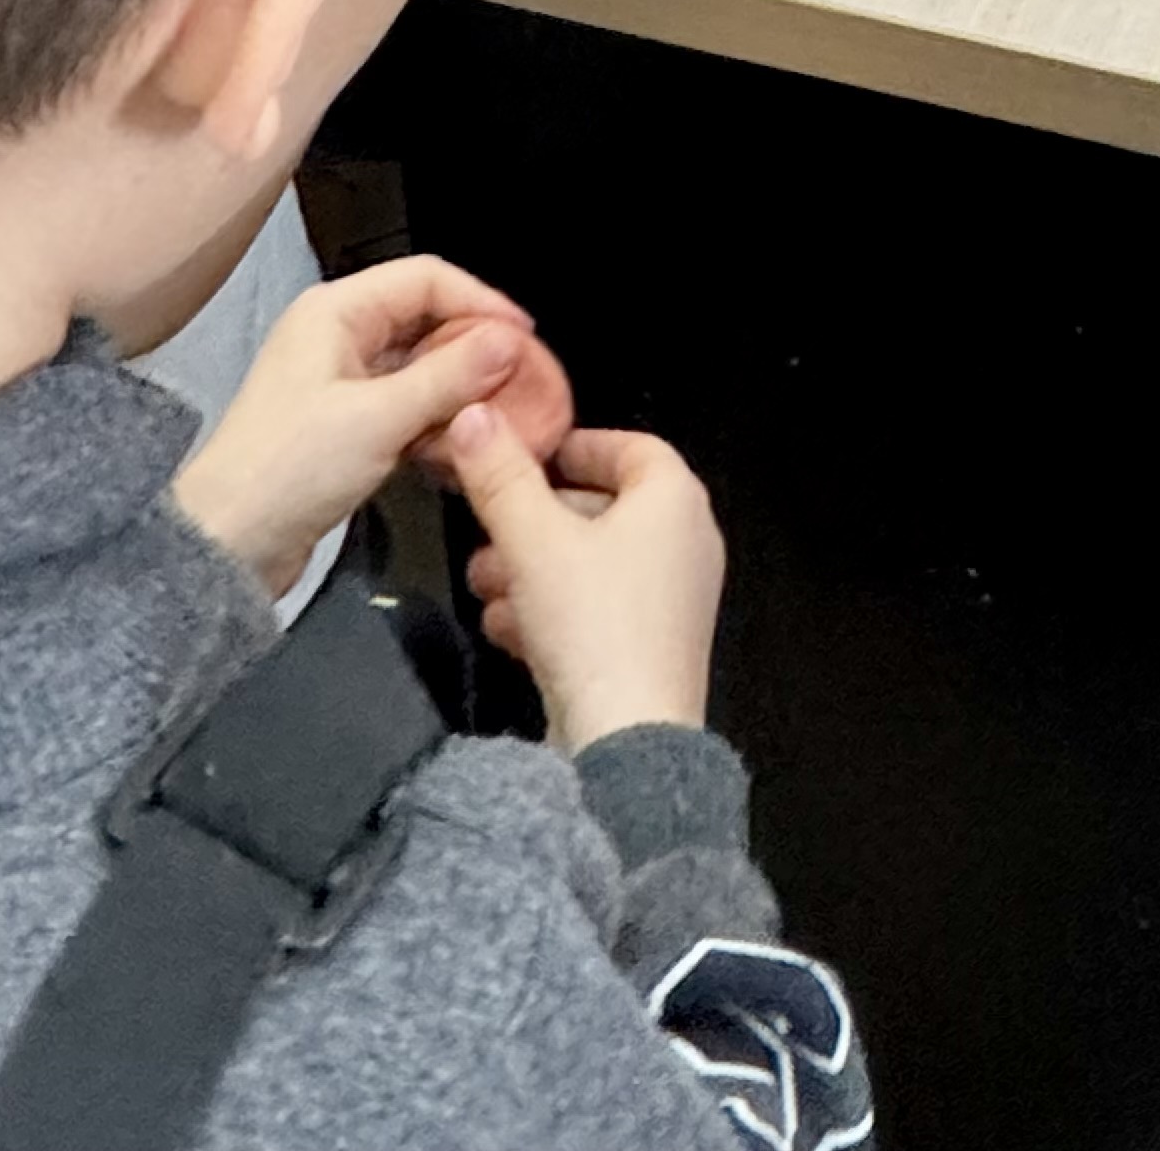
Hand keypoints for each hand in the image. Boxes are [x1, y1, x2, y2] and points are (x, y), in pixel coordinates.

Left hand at [175, 257, 544, 598]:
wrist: (228, 548)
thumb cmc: (285, 472)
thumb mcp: (379, 418)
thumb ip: (450, 376)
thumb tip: (508, 341)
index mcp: (334, 312)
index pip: (426, 279)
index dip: (480, 301)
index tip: (524, 337)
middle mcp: (337, 337)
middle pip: (425, 321)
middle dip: (475, 349)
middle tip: (522, 380)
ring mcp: (340, 384)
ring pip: (420, 368)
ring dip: (459, 391)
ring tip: (500, 418)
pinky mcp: (345, 427)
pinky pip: (406, 408)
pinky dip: (436, 423)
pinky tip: (462, 449)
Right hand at [450, 402, 727, 749]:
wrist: (626, 743)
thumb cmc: (593, 623)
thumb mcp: (534, 539)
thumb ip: (500, 476)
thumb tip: (474, 415)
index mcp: (675, 500)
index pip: (630, 446)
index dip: (575, 445)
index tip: (525, 455)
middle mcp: (685, 544)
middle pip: (602, 509)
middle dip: (534, 519)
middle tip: (485, 530)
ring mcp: (671, 602)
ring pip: (591, 565)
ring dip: (533, 569)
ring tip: (483, 583)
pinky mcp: (650, 651)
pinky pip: (597, 613)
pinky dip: (553, 612)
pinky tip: (506, 629)